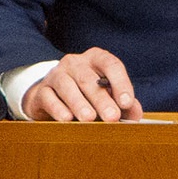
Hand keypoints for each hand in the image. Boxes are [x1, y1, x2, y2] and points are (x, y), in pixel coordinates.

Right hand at [23, 48, 143, 121]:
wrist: (52, 99)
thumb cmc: (87, 96)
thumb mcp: (107, 96)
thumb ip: (124, 104)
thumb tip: (135, 114)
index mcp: (96, 59)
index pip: (111, 65)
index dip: (121, 83)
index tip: (127, 103)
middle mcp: (75, 63)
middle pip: (89, 79)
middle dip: (102, 100)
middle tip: (112, 117)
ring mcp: (56, 74)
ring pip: (67, 86)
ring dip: (79, 103)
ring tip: (89, 118)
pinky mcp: (41, 90)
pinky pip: (49, 97)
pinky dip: (58, 108)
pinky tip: (66, 119)